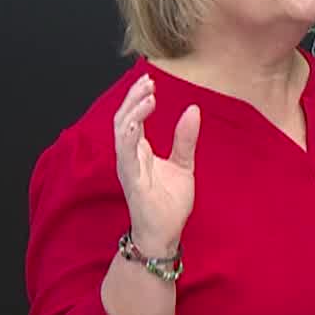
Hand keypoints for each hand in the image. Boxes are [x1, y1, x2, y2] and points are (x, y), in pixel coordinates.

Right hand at [112, 74, 199, 256]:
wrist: (166, 234)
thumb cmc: (169, 202)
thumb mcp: (183, 164)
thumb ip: (185, 139)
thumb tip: (193, 109)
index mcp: (139, 151)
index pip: (133, 117)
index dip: (138, 98)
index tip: (150, 81)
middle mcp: (129, 157)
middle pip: (123, 119)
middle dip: (133, 98)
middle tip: (147, 81)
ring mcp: (128, 168)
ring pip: (121, 132)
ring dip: (132, 112)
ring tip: (147, 96)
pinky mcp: (132, 182)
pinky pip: (126, 156)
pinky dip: (129, 137)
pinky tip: (137, 122)